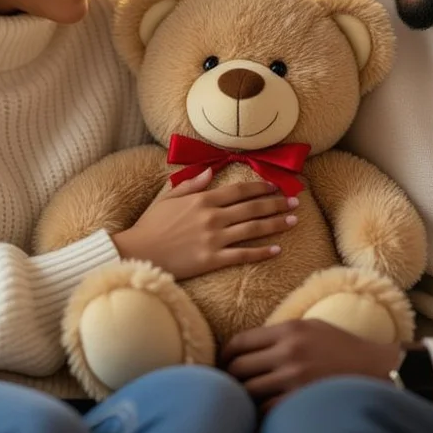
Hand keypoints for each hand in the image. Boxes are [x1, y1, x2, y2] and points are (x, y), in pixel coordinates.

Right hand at [111, 169, 297, 279]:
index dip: (261, 188)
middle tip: (295, 202)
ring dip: (276, 224)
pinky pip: (243, 255)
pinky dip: (262, 252)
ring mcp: (214, 238)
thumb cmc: (151, 225)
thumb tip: (210, 173)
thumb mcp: (168, 198)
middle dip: (276, 204)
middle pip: (252, 208)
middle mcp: (212, 216)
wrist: (138, 252)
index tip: (276, 187)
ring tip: (293, 221)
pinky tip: (277, 250)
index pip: (239, 190)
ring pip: (253, 229)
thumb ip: (191, 184)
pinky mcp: (212, 259)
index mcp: (202, 199)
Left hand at [221, 319, 401, 411]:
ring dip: (242, 397)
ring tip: (243, 399)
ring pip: (248, 390)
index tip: (222, 364)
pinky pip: (266, 409)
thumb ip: (281, 333)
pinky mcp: (301, 399)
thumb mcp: (312, 327)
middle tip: (227, 385)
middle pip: (238, 367)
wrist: (376, 369)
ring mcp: (295, 377)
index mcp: (289, 330)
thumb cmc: (343, 347)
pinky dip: (260, 412)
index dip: (224, 355)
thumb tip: (248, 345)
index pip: (240, 341)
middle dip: (228, 378)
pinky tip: (262, 411)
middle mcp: (288, 351)